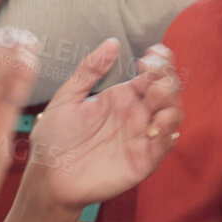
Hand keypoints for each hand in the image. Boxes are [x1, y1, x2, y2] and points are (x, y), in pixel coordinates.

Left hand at [24, 39, 180, 214]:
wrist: (48, 179)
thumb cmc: (54, 140)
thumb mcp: (67, 98)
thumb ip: (89, 70)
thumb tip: (112, 42)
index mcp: (122, 98)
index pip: (152, 75)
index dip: (159, 61)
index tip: (151, 54)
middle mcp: (137, 115)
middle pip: (168, 91)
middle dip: (167, 78)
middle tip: (152, 73)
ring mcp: (142, 137)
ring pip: (173, 115)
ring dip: (171, 102)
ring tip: (156, 95)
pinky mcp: (144, 161)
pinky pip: (165, 145)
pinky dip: (169, 133)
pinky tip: (160, 122)